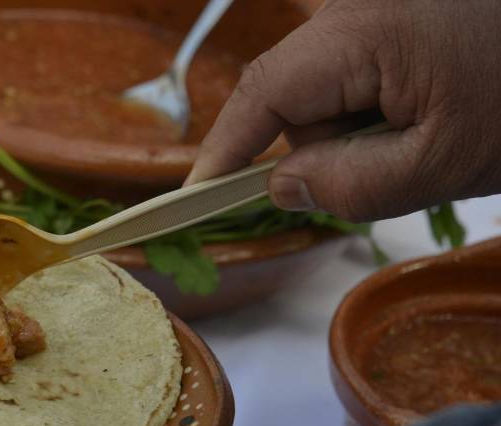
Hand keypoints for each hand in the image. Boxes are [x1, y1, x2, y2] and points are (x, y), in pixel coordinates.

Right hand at [187, 0, 500, 220]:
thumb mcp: (439, 165)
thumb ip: (346, 186)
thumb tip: (280, 185)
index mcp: (363, 32)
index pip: (264, 92)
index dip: (223, 149)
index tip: (195, 197)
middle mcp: (358, 6)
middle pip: (295, 94)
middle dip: (324, 143)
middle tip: (395, 167)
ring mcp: (377, 5)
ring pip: (327, 86)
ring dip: (361, 126)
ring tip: (433, 130)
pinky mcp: (396, 13)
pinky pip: (356, 69)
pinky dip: (380, 104)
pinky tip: (433, 108)